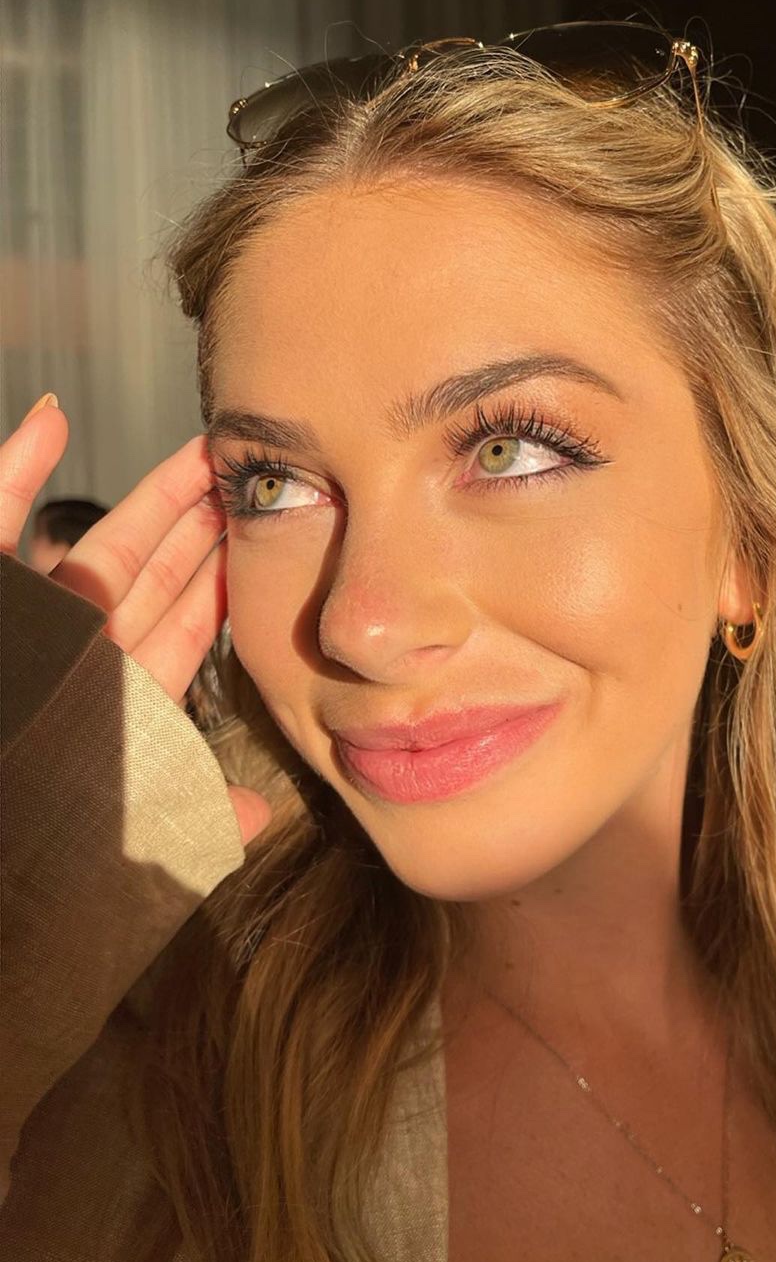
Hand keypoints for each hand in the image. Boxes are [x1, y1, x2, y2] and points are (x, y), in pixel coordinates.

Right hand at [0, 396, 270, 844]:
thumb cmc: (25, 843)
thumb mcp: (122, 834)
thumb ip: (188, 813)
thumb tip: (259, 814)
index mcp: (117, 700)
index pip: (184, 626)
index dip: (221, 578)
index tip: (264, 534)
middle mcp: (78, 658)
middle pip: (152, 573)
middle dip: (199, 524)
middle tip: (247, 474)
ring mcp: (29, 627)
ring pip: (95, 544)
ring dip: (146, 497)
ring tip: (195, 450)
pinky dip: (13, 469)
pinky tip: (50, 418)